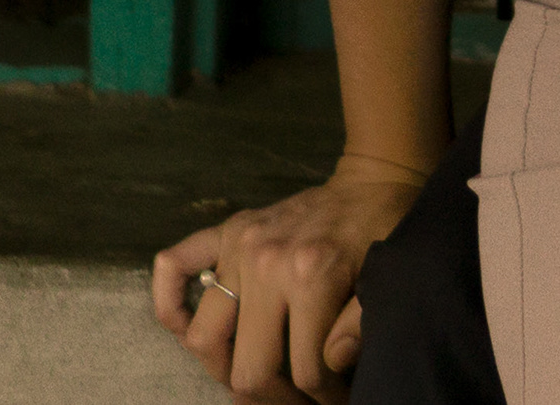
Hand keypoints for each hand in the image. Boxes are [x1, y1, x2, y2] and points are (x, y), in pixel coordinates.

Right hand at [148, 156, 421, 398]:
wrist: (373, 177)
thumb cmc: (386, 228)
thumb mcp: (390, 273)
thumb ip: (362, 322)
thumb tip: (331, 362)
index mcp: (312, 276)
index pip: (305, 370)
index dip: (322, 397)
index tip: (334, 398)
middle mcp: (266, 263)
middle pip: (249, 367)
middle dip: (274, 400)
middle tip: (298, 399)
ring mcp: (239, 247)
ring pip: (205, 337)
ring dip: (226, 371)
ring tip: (257, 377)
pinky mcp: (226, 231)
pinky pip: (174, 265)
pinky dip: (169, 302)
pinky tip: (185, 332)